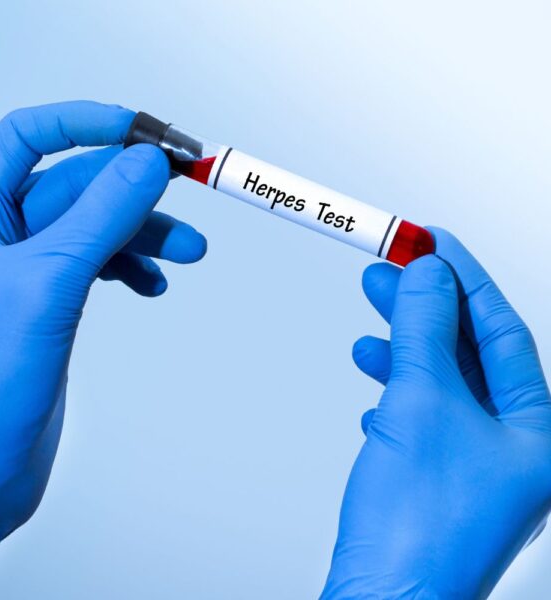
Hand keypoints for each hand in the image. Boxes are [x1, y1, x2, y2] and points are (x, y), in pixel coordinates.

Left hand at [0, 101, 204, 581]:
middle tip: (188, 191)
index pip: (30, 137)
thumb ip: (98, 218)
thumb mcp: (46, 283)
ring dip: (146, 234)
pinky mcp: (54, 302)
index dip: (87, 123)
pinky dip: (133, 268)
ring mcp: (31, 270)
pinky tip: (151, 284)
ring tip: (187, 253)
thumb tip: (144, 165)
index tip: (142, 131)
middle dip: (137, 192)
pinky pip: (102, 264)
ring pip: (99, 228)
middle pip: (80, 185)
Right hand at [322, 229, 550, 598]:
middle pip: (469, 351)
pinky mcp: (435, 473)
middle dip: (425, 307)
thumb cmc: (416, 525)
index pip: (502, 330)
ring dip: (402, 346)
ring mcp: (472, 460)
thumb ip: (426, 330)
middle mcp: (513, 445)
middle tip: (389, 268)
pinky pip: (420, 410)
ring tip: (368, 323)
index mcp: (537, 430)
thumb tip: (428, 274)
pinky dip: (395, 388)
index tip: (431, 242)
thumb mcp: (423, 402)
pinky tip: (373, 383)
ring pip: (440, 380)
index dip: (464, 279)